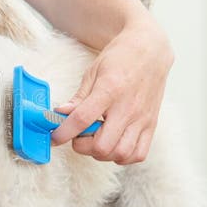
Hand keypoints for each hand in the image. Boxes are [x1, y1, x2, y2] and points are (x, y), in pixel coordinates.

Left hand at [50, 19, 172, 164]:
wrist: (151, 50)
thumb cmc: (120, 58)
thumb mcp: (93, 72)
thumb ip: (78, 98)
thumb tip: (60, 114)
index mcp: (109, 90)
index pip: (82, 120)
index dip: (63, 133)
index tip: (54, 137)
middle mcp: (127, 108)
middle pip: (102, 146)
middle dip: (83, 146)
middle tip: (79, 134)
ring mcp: (142, 119)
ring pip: (120, 154)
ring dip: (102, 153)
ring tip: (97, 138)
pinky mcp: (151, 125)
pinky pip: (138, 154)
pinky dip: (123, 156)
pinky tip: (114, 143)